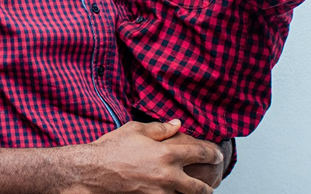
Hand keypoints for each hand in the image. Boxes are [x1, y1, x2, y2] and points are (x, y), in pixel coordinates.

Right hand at [77, 120, 222, 193]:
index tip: (217, 154)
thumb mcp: (137, 129)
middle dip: (209, 185)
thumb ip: (161, 128)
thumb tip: (178, 124)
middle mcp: (168, 177)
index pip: (200, 154)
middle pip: (200, 187)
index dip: (213, 154)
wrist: (93, 171)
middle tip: (213, 180)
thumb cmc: (113, 148)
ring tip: (197, 191)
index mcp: (167, 154)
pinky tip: (175, 193)